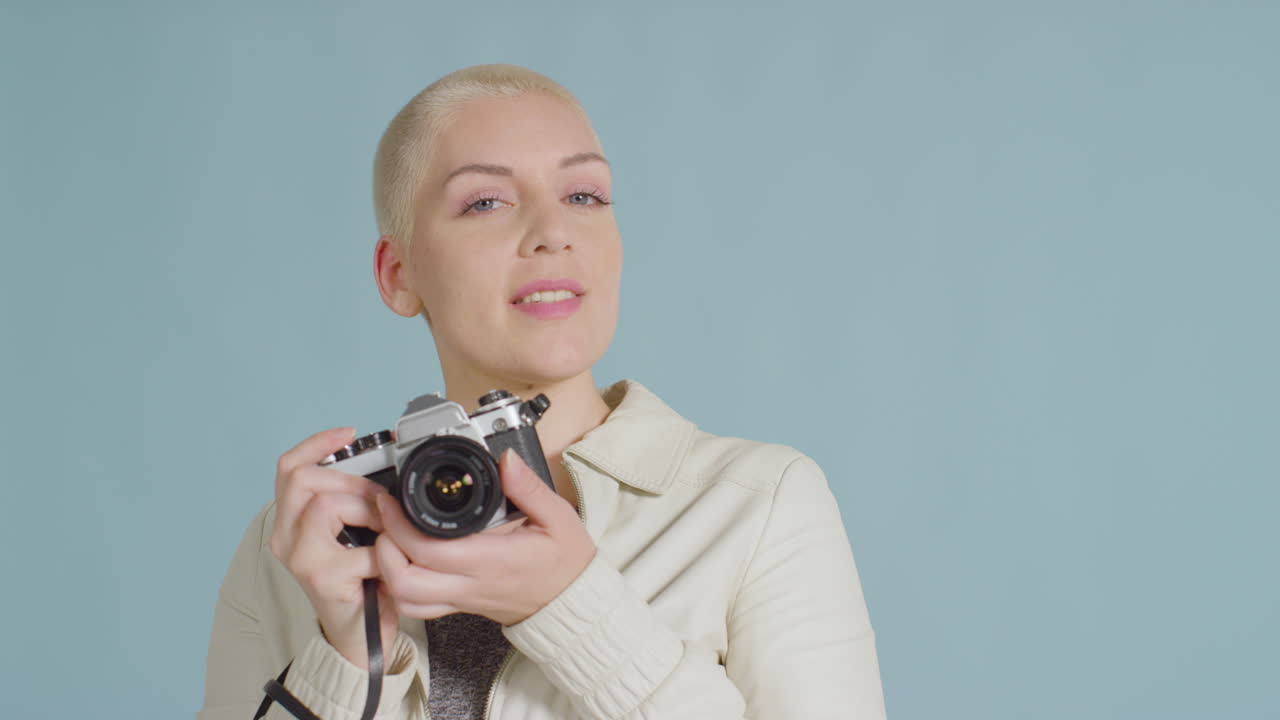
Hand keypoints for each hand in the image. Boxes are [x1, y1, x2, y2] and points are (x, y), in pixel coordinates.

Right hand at [269, 427, 399, 668]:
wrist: (361, 632)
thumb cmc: (359, 579)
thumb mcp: (351, 531)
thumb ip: (351, 501)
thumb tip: (378, 470)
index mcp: (290, 521)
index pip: (289, 468)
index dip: (316, 444)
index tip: (347, 433)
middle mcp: (285, 538)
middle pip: (305, 480)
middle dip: (351, 481)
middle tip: (379, 501)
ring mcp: (300, 559)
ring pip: (326, 505)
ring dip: (367, 511)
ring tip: (384, 529)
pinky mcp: (322, 578)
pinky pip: (361, 546)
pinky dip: (384, 550)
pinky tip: (388, 561)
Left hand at [374, 450, 596, 625]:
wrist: (572, 601)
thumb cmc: (566, 560)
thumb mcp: (558, 516)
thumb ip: (528, 487)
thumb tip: (505, 458)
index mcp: (492, 560)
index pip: (430, 550)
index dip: (399, 525)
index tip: (391, 499)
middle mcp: (471, 583)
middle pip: (405, 581)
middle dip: (383, 547)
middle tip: (385, 517)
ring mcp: (462, 598)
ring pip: (406, 598)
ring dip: (387, 569)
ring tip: (390, 537)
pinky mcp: (460, 605)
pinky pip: (418, 606)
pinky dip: (399, 586)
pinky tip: (401, 560)